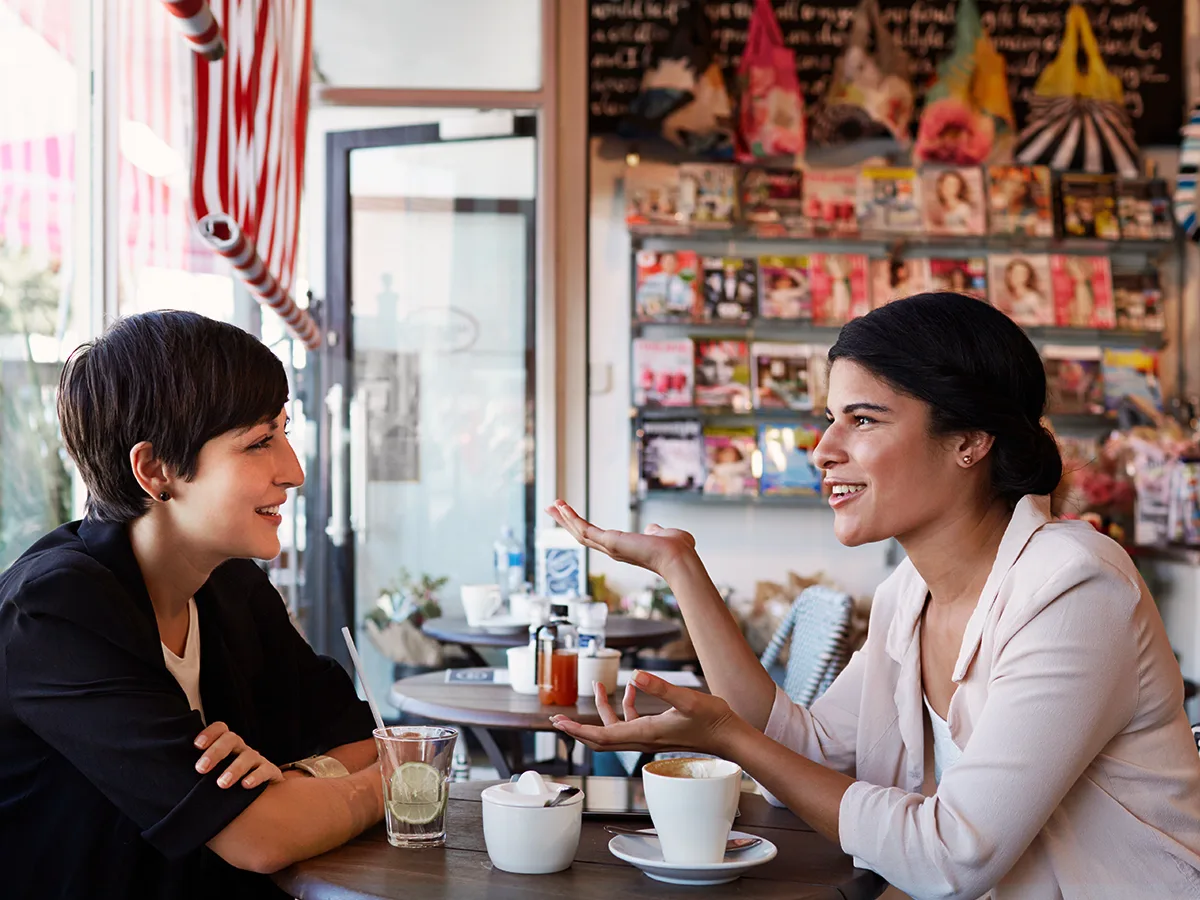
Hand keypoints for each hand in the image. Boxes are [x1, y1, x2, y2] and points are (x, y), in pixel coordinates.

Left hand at [194, 721, 283, 789]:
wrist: (257, 796)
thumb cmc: (225, 782)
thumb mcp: (211, 773)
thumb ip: (197, 770)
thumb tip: (161, 775)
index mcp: (226, 745)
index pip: (220, 729)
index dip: (209, 733)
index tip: (195, 746)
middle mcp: (241, 749)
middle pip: (232, 739)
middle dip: (215, 752)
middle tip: (200, 769)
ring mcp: (256, 760)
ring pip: (248, 755)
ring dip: (234, 768)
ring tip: (221, 784)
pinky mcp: (270, 773)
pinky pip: (265, 770)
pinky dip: (256, 776)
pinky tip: (245, 786)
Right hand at [545, 500, 696, 577]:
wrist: (679, 558)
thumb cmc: (677, 550)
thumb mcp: (663, 535)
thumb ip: (656, 531)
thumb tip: (653, 529)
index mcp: (623, 548)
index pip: (596, 537)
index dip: (582, 527)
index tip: (571, 518)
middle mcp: (613, 550)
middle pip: (581, 535)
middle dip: (566, 522)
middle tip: (551, 509)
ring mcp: (609, 548)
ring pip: (579, 533)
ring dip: (565, 518)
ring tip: (551, 505)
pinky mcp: (609, 542)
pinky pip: (585, 529)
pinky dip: (572, 518)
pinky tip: (562, 507)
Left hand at [550, 671, 739, 755]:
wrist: (728, 736)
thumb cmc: (711, 719)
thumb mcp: (686, 698)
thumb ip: (660, 687)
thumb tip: (635, 674)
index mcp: (645, 733)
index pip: (602, 736)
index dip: (578, 730)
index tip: (559, 723)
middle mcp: (642, 739)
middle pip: (600, 739)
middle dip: (578, 729)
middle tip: (557, 719)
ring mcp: (649, 737)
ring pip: (614, 728)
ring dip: (602, 709)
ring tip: (597, 684)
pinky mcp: (656, 732)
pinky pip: (631, 722)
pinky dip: (625, 705)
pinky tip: (632, 687)